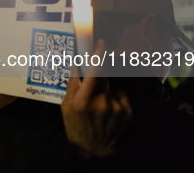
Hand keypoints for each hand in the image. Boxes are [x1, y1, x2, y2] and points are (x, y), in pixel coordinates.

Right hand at [61, 39, 132, 158]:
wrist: (95, 150)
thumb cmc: (76, 126)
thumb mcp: (66, 106)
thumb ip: (72, 85)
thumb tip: (76, 64)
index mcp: (83, 101)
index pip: (93, 73)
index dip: (97, 56)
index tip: (101, 43)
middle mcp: (101, 102)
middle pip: (102, 76)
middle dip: (96, 74)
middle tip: (90, 84)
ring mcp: (116, 107)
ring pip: (110, 86)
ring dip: (104, 89)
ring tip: (97, 104)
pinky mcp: (127, 111)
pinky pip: (120, 94)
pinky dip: (114, 97)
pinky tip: (108, 108)